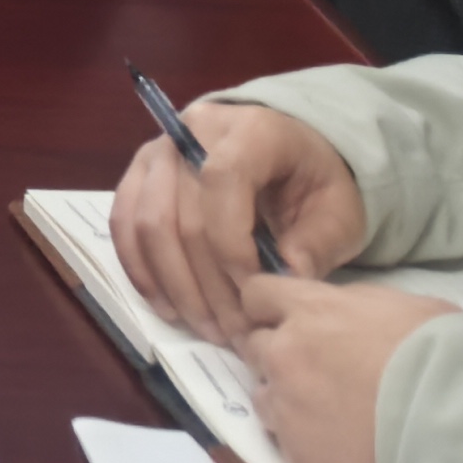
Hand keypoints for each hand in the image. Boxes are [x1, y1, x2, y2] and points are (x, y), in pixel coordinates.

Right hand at [109, 105, 368, 346]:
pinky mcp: (138, 174)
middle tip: (235, 332)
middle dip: (206, 282)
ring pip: (146, 223)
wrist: (291, 151)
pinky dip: (142, 270)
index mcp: (250, 130)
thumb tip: (285, 280)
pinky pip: (123, 224)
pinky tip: (168, 306)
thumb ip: (316, 243)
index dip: (234, 243)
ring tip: (207, 328)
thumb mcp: (339, 212)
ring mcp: (157, 151)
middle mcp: (192, 131)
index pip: (224, 180)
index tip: (258, 292)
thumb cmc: (317, 183)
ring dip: (174, 285)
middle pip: (181, 212)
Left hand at [240, 274, 451, 462]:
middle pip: (254, 347)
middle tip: (315, 371)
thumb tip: (346, 312)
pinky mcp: (300, 461)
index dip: (270, 307)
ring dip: (287, 401)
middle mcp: (285, 356)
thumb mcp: (410, 309)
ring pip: (265, 398)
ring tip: (332, 416)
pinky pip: (289, 446)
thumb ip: (359, 306)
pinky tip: (345, 451)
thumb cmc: (449, 361)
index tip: (287, 320)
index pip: (256, 294)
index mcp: (311, 312)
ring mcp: (288, 411)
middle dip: (277, 354)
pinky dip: (310, 446)